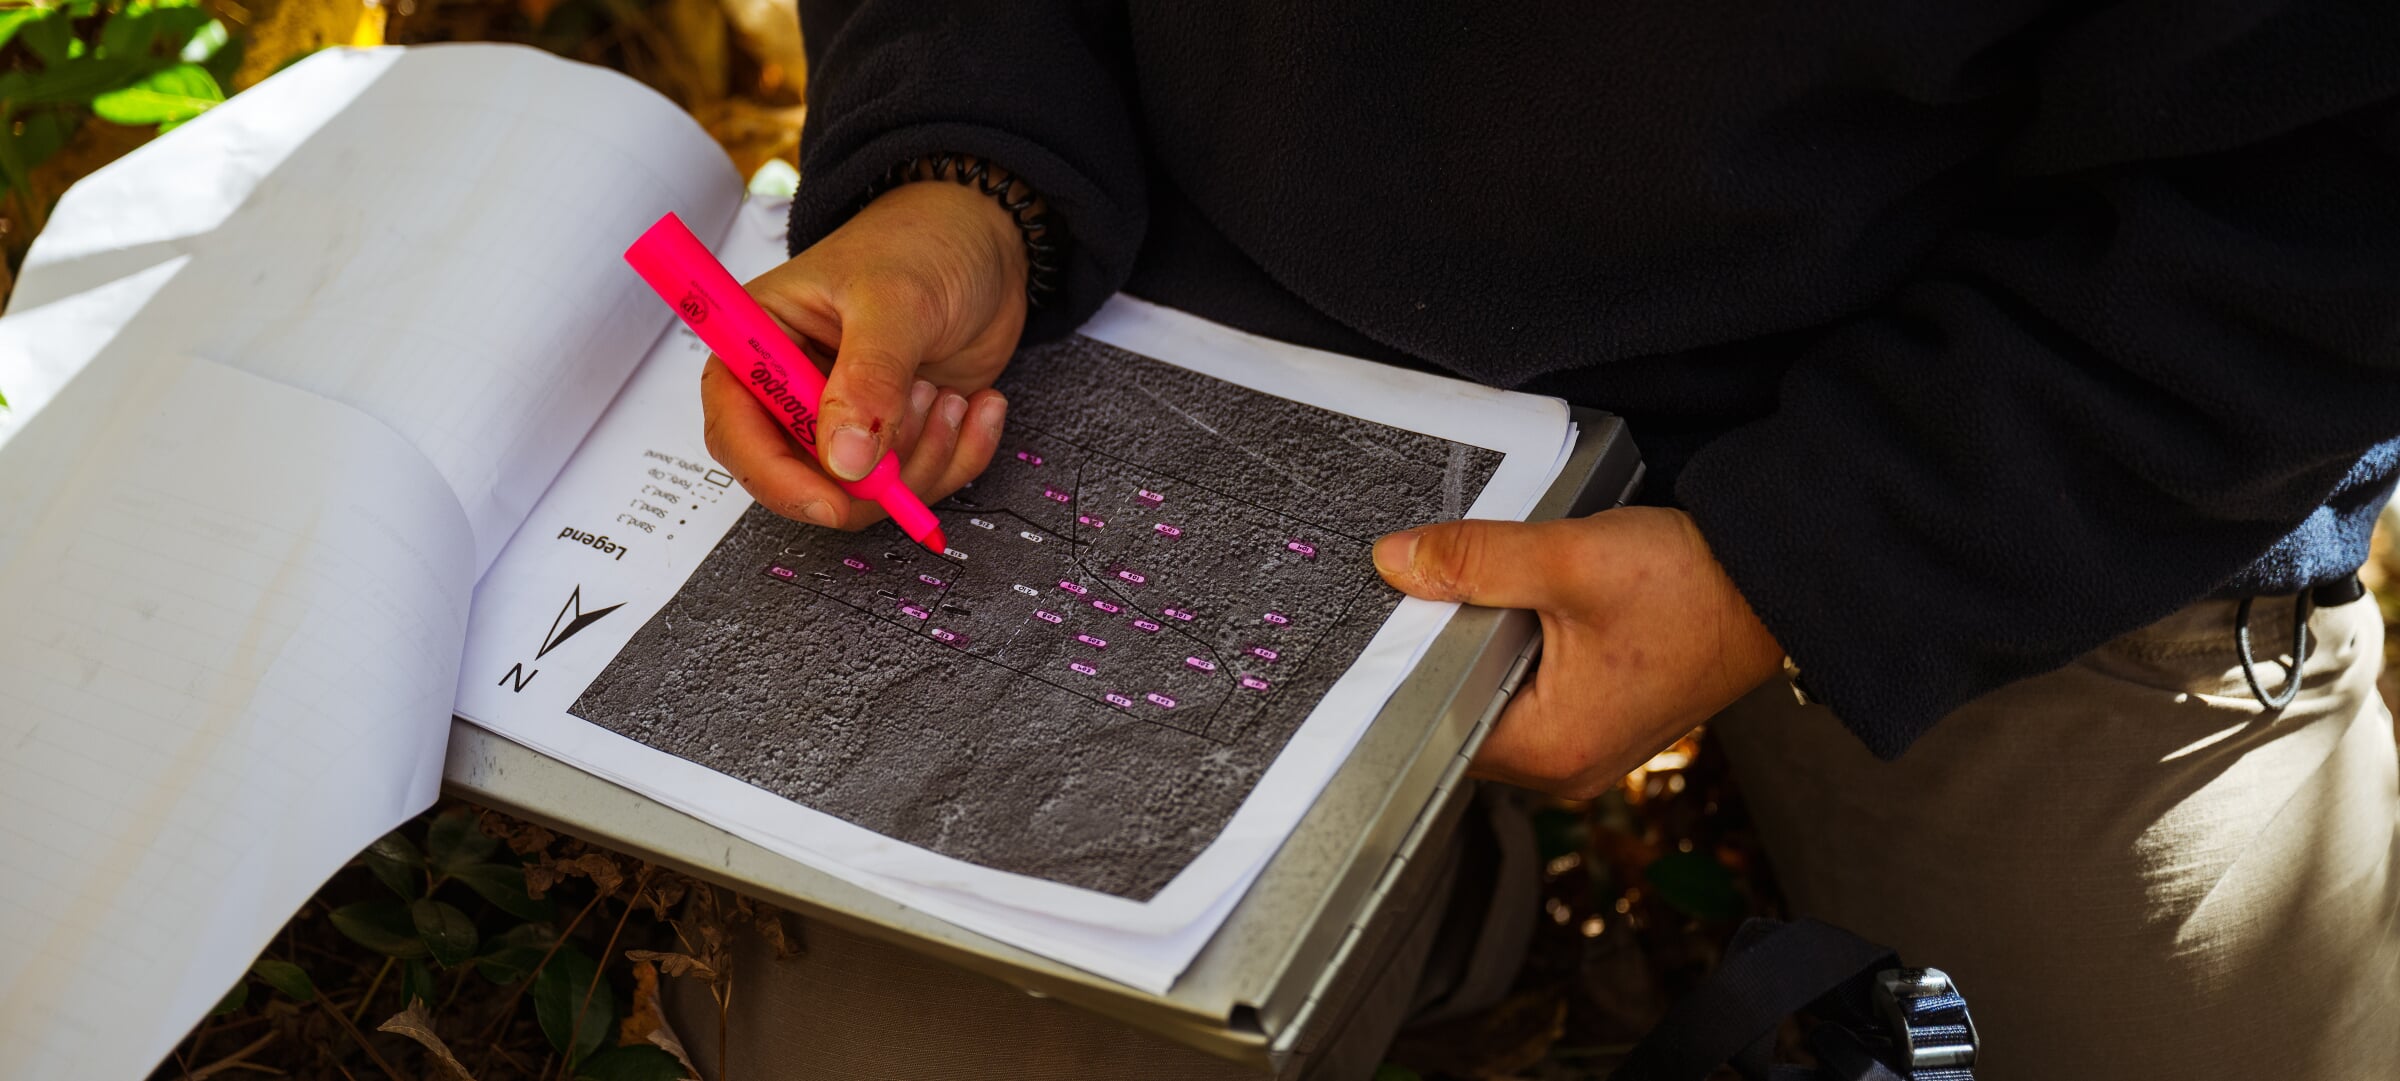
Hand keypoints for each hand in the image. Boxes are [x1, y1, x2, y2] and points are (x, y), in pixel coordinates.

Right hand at [701, 176, 1030, 528]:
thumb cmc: (926, 243)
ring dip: (922, 458)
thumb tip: (843, 458)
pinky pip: (916, 483)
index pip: (736, 430)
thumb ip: (868, 378)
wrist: (987, 241)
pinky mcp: (896, 436)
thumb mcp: (896, 300)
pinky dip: (957, 458)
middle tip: (920, 406)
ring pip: (864, 490)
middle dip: (871, 469)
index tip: (831, 501)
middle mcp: (794, 388)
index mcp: (762, 341)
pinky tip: (976, 406)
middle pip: (801, 478)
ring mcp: (847, 418)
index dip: (775, 477)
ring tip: (947, 393)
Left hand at [1372, 507, 1784, 798]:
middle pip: (1460, 714)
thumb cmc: (1693, 588)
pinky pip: (1530, 692)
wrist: (1773, 584)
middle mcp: (1566, 767)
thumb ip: (1476, 561)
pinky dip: (1520, 651)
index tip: (1396, 620)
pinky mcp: (1600, 720)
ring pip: (1494, 699)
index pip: (1433, 725)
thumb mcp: (1571, 561)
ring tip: (1499, 598)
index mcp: (1551, 749)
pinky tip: (1532, 611)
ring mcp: (1585, 749)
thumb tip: (1398, 562)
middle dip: (1449, 653)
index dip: (1408, 668)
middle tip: (1446, 592)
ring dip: (1486, 648)